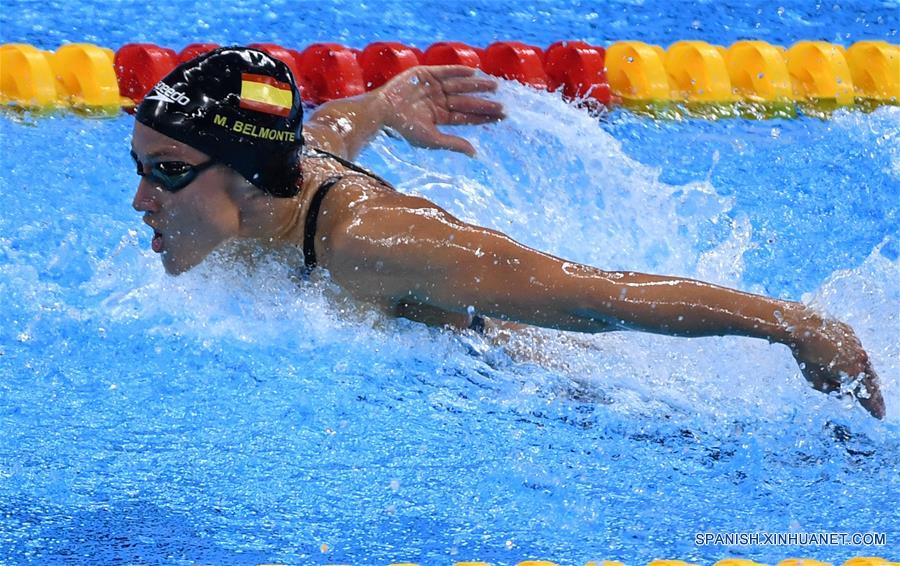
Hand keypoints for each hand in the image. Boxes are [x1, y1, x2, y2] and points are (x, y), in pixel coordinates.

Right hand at [374, 65, 504, 156]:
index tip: (501, 116)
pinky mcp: (424, 74)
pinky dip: (459, 71)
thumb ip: (453, 144)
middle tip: (503, 103)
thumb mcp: (432, 139)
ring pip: (459, 86)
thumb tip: (475, 154)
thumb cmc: (404, 129)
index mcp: (440, 117)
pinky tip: (474, 71)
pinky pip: (445, 71)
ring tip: (494, 84)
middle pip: (466, 101)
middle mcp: (438, 102)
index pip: (466, 117)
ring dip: (477, 85)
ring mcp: (432, 87)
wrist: (382, 111)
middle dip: (484, 102)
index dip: (483, 116)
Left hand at [785, 308, 884, 418]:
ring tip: (871, 389)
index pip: (867, 396)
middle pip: (872, 382)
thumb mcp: (815, 381)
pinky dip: (857, 360)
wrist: (800, 326)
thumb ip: (832, 390)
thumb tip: (843, 393)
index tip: (879, 416)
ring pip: (866, 365)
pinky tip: (856, 365)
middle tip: (880, 407)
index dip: (873, 408)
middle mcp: (860, 359)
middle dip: (876, 396)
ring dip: (869, 378)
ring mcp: (857, 344)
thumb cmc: (805, 355)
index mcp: (853, 373)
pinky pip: (856, 350)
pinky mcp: (850, 333)